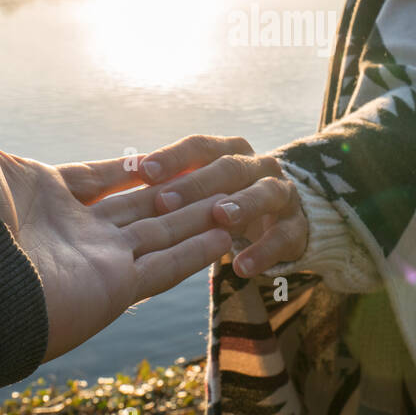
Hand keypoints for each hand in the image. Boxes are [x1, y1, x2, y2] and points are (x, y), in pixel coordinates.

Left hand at [0, 49, 231, 362]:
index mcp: (37, 194)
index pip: (102, 176)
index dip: (135, 167)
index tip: (167, 157)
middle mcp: (69, 230)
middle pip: (138, 207)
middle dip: (177, 193)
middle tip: (219, 177)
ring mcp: (93, 263)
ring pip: (161, 234)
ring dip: (198, 219)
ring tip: (238, 205)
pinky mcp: (113, 290)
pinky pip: (167, 267)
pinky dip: (198, 252)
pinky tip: (229, 235)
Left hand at [140, 135, 308, 278]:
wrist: (280, 220)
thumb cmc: (224, 202)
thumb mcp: (202, 189)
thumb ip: (172, 183)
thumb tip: (120, 178)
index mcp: (228, 151)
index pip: (199, 146)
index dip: (172, 157)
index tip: (142, 171)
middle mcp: (257, 165)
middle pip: (228, 167)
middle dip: (197, 183)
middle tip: (164, 200)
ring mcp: (281, 194)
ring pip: (263, 193)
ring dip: (241, 204)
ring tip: (219, 217)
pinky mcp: (296, 227)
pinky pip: (283, 237)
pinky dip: (264, 251)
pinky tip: (242, 268)